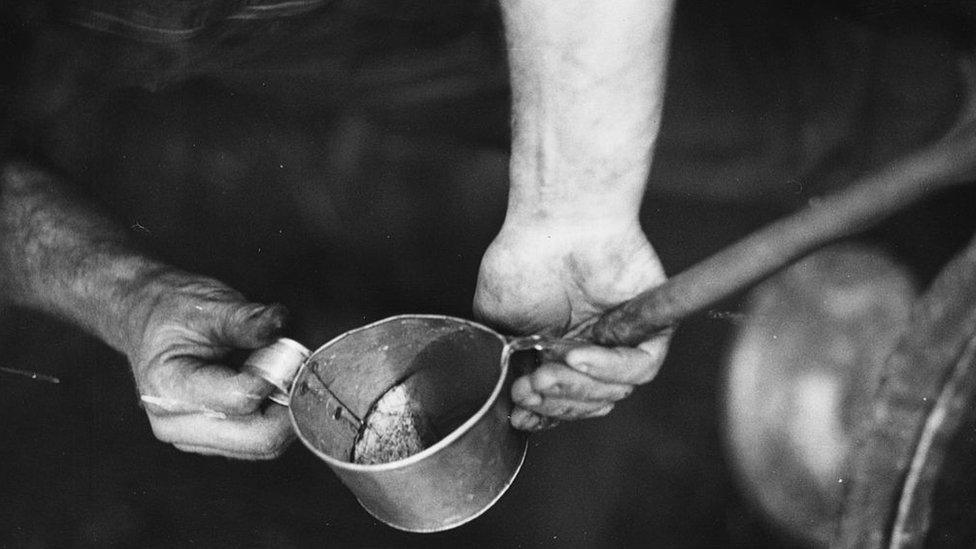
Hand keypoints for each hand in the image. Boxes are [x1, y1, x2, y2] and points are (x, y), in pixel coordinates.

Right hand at [124, 270, 292, 458]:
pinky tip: (269, 389)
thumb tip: (279, 323)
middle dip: (289, 403)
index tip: (290, 351)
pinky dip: (274, 419)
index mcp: (168, 388)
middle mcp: (175, 424)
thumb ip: (245, 319)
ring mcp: (191, 438)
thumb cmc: (173, 311)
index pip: (242, 400)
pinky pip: (256, 444)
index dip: (276, 376)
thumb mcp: (208, 305)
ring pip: (262, 446)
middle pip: (258, 438)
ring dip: (283, 412)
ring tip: (277, 374)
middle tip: (297, 368)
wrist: (145, 319)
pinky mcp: (208, 442)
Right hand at [474, 221, 669, 430]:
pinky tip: (579, 355)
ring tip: (547, 372)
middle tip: (529, 389)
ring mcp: (619, 340)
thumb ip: (503, 360)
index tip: (519, 412)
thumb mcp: (496, 320)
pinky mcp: (650, 326)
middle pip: (585, 402)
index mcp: (557, 351)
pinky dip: (609, 369)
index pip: (559, 399)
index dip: (541, 413)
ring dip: (577, 390)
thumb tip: (509, 395)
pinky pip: (641, 366)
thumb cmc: (523, 257)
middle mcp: (591, 349)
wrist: (555, 220)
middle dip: (555, 403)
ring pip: (612, 392)